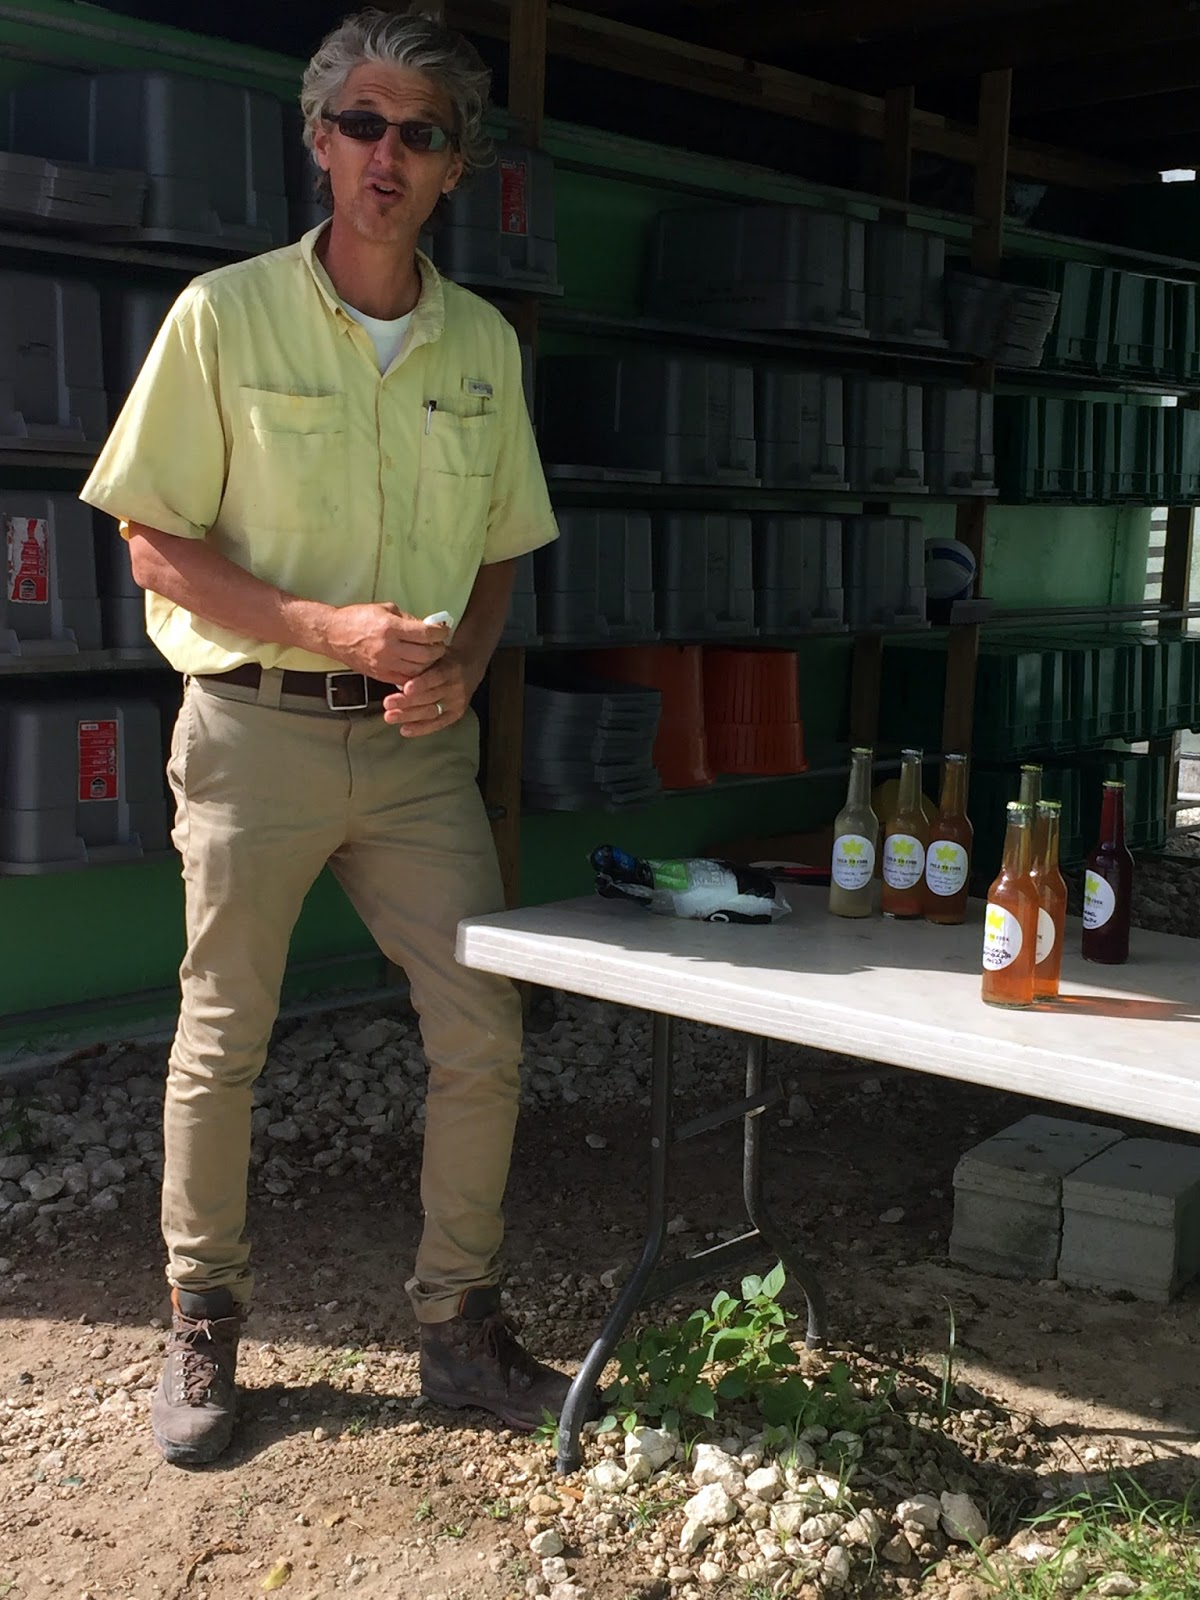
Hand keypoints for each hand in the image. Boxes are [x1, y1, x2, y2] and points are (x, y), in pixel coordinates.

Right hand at [322, 602, 447, 681]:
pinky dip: (416, 675)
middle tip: (439, 645)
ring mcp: (385, 664)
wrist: (334, 635)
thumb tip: (428, 627)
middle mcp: (389, 648)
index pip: (425, 634)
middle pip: (426, 654)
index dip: (440, 633)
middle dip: (438, 649)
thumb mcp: (385, 609)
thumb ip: (408, 619)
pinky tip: (418, 666)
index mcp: (391, 628)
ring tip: (430, 656)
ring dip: (429, 664)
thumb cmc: (358, 618)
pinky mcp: (381, 675)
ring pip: (419, 670)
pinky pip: (406, 679)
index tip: (443, 631)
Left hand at [382, 644, 483, 736]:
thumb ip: (422, 663)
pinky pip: (437, 723)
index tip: (405, 688)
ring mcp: (457, 702)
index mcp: (451, 669)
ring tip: (389, 717)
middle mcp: (456, 687)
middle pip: (430, 697)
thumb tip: (396, 669)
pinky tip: (404, 731)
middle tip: (387, 704)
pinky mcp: (456, 714)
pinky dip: (420, 728)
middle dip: (407, 702)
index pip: (436, 677)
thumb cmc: (445, 660)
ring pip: (431, 711)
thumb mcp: (437, 655)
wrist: (471, 667)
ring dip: (408, 716)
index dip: (421, 683)